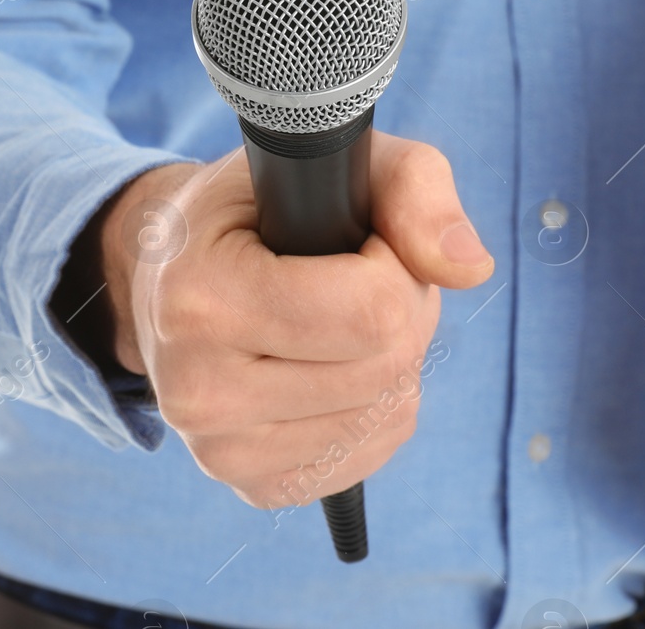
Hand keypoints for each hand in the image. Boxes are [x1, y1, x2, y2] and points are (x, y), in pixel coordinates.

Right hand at [89, 133, 493, 507]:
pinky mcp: (256, 487)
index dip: (395, 263)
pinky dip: (377, 402)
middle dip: (402, 308)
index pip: (373, 311)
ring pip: (389, 412)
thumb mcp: (326, 158)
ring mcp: (222, 452)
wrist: (173, 269)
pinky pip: (373, 451)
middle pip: (388, 365)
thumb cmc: (260, 206)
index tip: (361, 236)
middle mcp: (198, 391)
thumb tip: (471, 268)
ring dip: (395, 354)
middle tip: (361, 271)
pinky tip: (333, 362)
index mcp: (199, 301)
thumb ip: (412, 188)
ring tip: (341, 313)